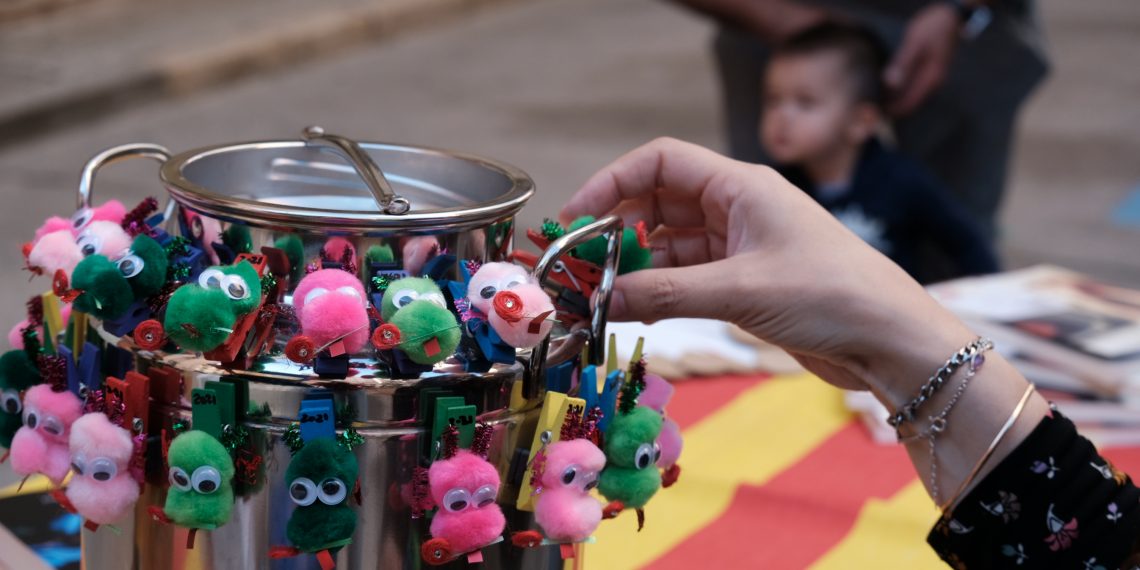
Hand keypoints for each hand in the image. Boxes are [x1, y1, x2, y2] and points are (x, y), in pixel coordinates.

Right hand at [559, 138, 974, 402]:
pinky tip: (633, 310)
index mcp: (740, 186)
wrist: (890, 340)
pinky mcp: (744, 282)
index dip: (611, 183)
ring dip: (634, 267)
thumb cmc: (831, 296)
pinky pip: (685, 277)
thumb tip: (598, 298)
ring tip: (598, 294)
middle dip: (616, 230)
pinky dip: (657, 291)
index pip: (660, 163)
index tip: (575, 218)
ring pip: (669, 245)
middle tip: (579, 264)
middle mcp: (737, 208)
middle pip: (658, 203)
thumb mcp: (740, 291)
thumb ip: (664, 294)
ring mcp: (740, 246)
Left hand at [883, 3, 959, 115]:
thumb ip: (903, 64)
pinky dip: (899, 91)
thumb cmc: (933, 26)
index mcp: (931, 78)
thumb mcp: (915, 43)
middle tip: (869, 111)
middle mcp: (933, 83)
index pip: (909, 104)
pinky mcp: (928, 73)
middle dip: (891, 108)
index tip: (874, 115)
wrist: (951, 17)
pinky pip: (912, 88)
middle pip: (910, 103)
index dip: (892, 111)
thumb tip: (890, 83)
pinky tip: (885, 89)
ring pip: (910, 97)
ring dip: (894, 101)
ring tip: (874, 102)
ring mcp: (932, 79)